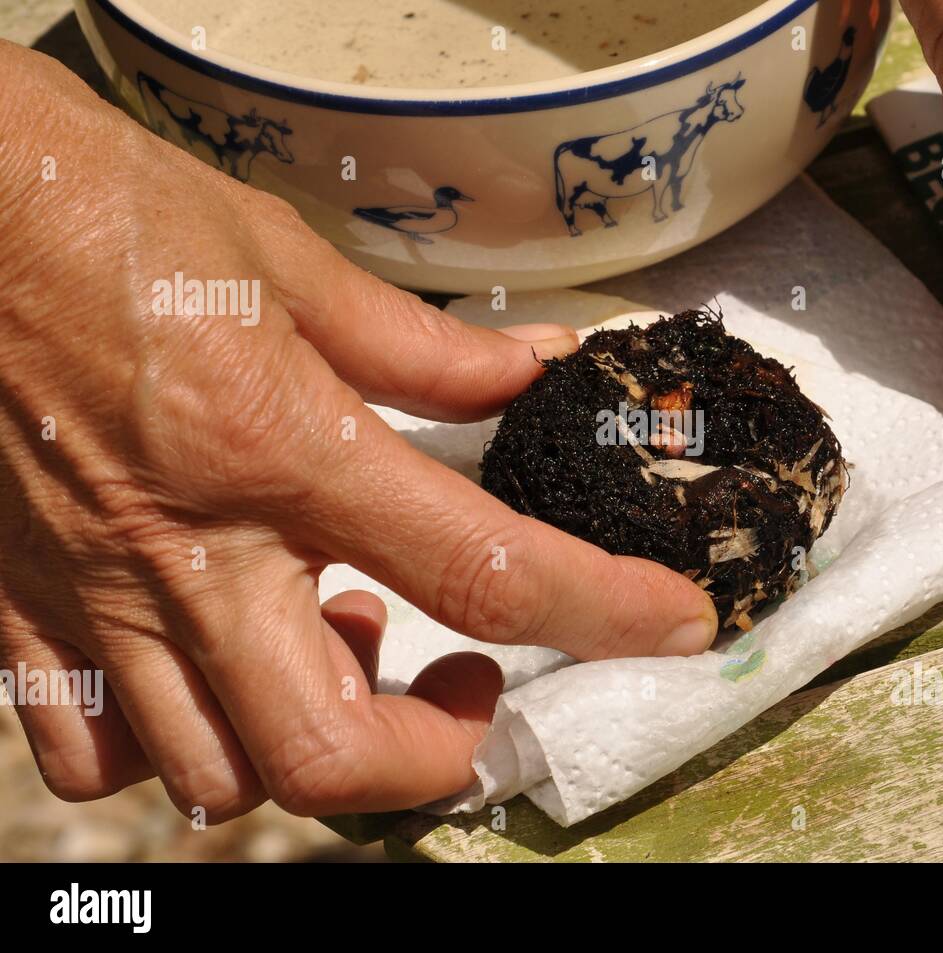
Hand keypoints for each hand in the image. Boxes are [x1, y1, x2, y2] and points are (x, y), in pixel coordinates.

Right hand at [0, 44, 716, 821]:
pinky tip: (211, 666)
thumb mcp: (292, 267)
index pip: (479, 567)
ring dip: (308, 748)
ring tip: (337, 650)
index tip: (672, 626)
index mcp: (278, 450)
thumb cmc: (108, 216)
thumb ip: (427, 349)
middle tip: (468, 684)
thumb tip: (534, 371)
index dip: (602, 610)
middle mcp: (186, 550)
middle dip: (433, 755)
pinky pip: (90, 752)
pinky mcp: (16, 610)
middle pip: (331, 752)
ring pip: (213, 777)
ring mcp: (92, 595)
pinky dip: (172, 747)